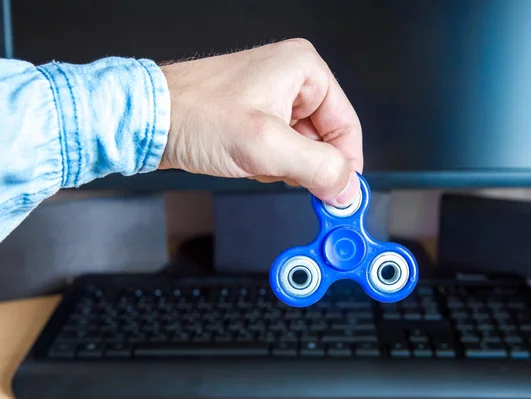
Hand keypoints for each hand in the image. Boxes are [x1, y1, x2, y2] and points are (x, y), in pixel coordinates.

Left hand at [158, 38, 362, 206]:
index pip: (346, 125)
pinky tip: (246, 160)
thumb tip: (348, 188)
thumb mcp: (267, 146)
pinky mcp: (257, 117)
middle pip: (325, 139)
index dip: (346, 164)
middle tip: (285, 177)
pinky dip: (268, 164)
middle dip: (305, 165)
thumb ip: (318, 168)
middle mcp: (292, 80)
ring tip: (254, 160)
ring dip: (283, 166)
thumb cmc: (195, 115)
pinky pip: (281, 150)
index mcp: (304, 70)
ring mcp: (273, 98)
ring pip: (302, 149)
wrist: (149, 121)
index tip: (342, 196)